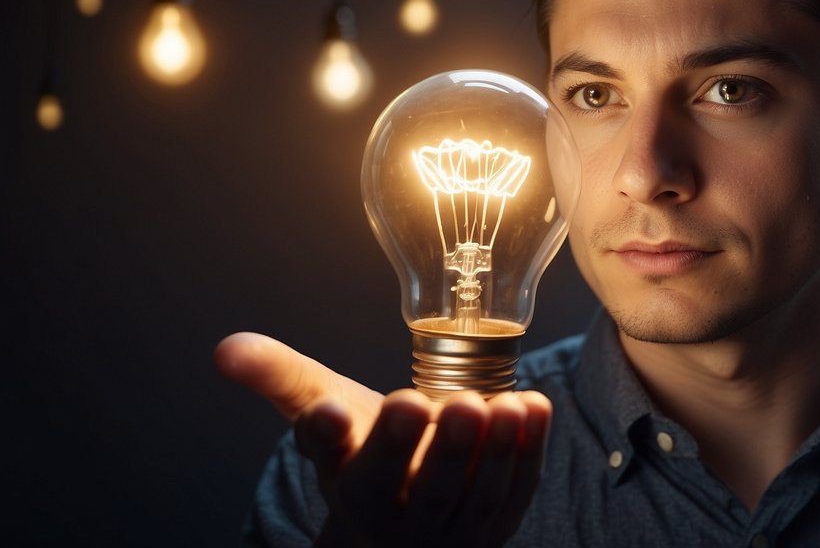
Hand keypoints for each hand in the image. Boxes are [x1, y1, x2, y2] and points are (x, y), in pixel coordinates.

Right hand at [215, 332, 551, 546]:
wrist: (404, 520)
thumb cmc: (363, 453)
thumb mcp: (322, 418)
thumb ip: (282, 380)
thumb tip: (226, 349)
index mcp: (355, 492)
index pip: (345, 471)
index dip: (334, 440)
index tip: (331, 410)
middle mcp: (404, 520)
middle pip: (423, 492)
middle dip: (439, 449)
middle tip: (453, 404)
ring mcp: (456, 530)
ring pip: (478, 497)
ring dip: (495, 452)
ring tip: (504, 405)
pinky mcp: (499, 523)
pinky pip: (517, 491)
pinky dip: (528, 452)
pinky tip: (533, 406)